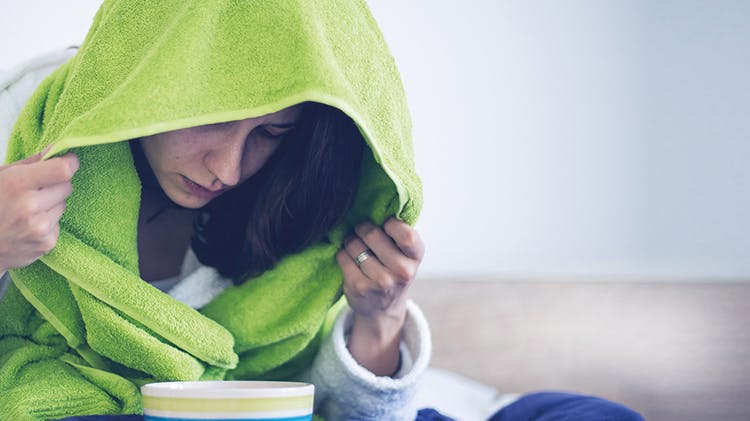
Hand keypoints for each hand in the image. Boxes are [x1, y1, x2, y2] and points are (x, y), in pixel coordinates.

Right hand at [0, 150, 78, 271]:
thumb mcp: (0, 176)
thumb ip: (30, 163)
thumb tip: (57, 148)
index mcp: (17, 183)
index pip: (63, 170)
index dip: (69, 162)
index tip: (68, 160)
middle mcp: (30, 206)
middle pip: (67, 186)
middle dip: (55, 185)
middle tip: (35, 190)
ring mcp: (39, 228)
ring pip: (63, 205)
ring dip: (51, 205)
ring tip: (26, 210)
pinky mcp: (46, 243)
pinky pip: (58, 224)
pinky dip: (48, 223)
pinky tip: (27, 226)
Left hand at [336, 217, 424, 375]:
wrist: (383, 309)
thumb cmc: (393, 270)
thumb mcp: (406, 254)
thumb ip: (399, 232)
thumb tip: (378, 203)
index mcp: (416, 257)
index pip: (406, 234)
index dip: (390, 224)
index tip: (385, 224)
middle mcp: (402, 271)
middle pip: (373, 234)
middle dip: (363, 228)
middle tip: (362, 232)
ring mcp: (381, 282)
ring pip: (354, 244)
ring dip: (351, 242)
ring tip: (356, 247)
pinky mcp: (360, 288)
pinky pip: (342, 257)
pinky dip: (342, 254)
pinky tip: (350, 260)